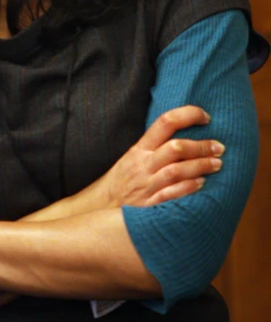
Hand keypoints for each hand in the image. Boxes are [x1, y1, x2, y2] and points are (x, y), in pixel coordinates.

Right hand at [88, 105, 223, 208]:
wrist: (100, 206)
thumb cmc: (123, 179)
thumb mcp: (133, 156)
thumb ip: (155, 145)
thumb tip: (184, 131)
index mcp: (140, 148)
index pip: (165, 122)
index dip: (188, 115)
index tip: (206, 117)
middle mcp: (144, 164)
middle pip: (176, 148)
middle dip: (201, 146)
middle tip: (220, 147)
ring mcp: (146, 185)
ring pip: (176, 171)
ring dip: (200, 166)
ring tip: (217, 164)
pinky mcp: (149, 205)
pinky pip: (171, 195)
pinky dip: (188, 189)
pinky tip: (202, 184)